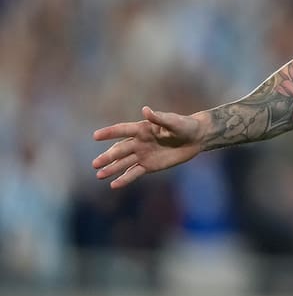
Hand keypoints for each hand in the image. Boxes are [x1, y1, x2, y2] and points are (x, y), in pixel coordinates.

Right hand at [92, 106, 206, 188]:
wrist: (196, 139)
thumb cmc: (185, 126)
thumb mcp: (174, 122)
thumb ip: (159, 118)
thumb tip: (145, 110)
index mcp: (143, 129)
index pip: (123, 130)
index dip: (109, 133)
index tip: (95, 136)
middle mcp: (139, 142)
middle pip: (120, 150)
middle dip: (108, 157)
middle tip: (95, 164)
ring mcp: (142, 154)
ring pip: (123, 163)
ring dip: (112, 169)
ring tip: (99, 175)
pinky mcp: (148, 166)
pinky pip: (134, 173)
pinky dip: (124, 179)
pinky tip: (113, 185)